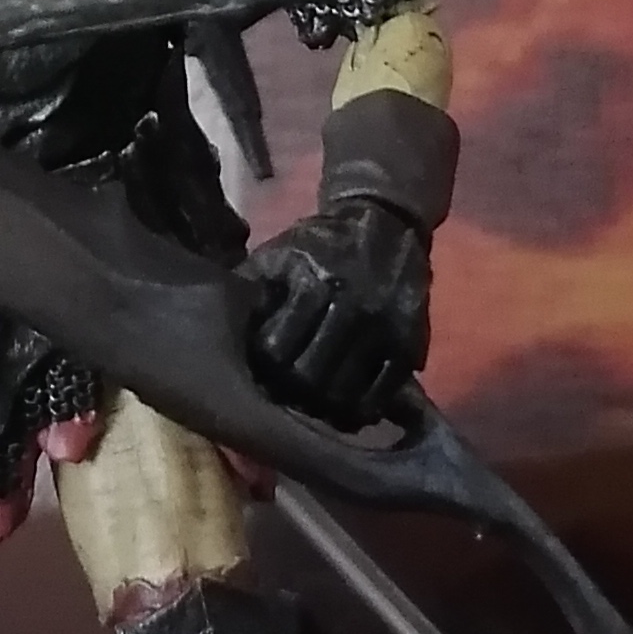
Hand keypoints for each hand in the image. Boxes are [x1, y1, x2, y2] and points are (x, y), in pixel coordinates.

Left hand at [245, 198, 429, 429]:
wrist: (384, 221)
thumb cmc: (318, 244)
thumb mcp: (277, 254)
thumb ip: (251, 293)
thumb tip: (220, 337)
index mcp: (312, 283)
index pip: (275, 350)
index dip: (261, 369)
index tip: (257, 375)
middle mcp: (351, 307)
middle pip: (310, 378)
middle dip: (291, 394)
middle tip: (284, 399)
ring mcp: (385, 328)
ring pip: (346, 394)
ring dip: (324, 410)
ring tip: (311, 409)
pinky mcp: (411, 343)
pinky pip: (384, 394)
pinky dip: (362, 409)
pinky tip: (347, 412)